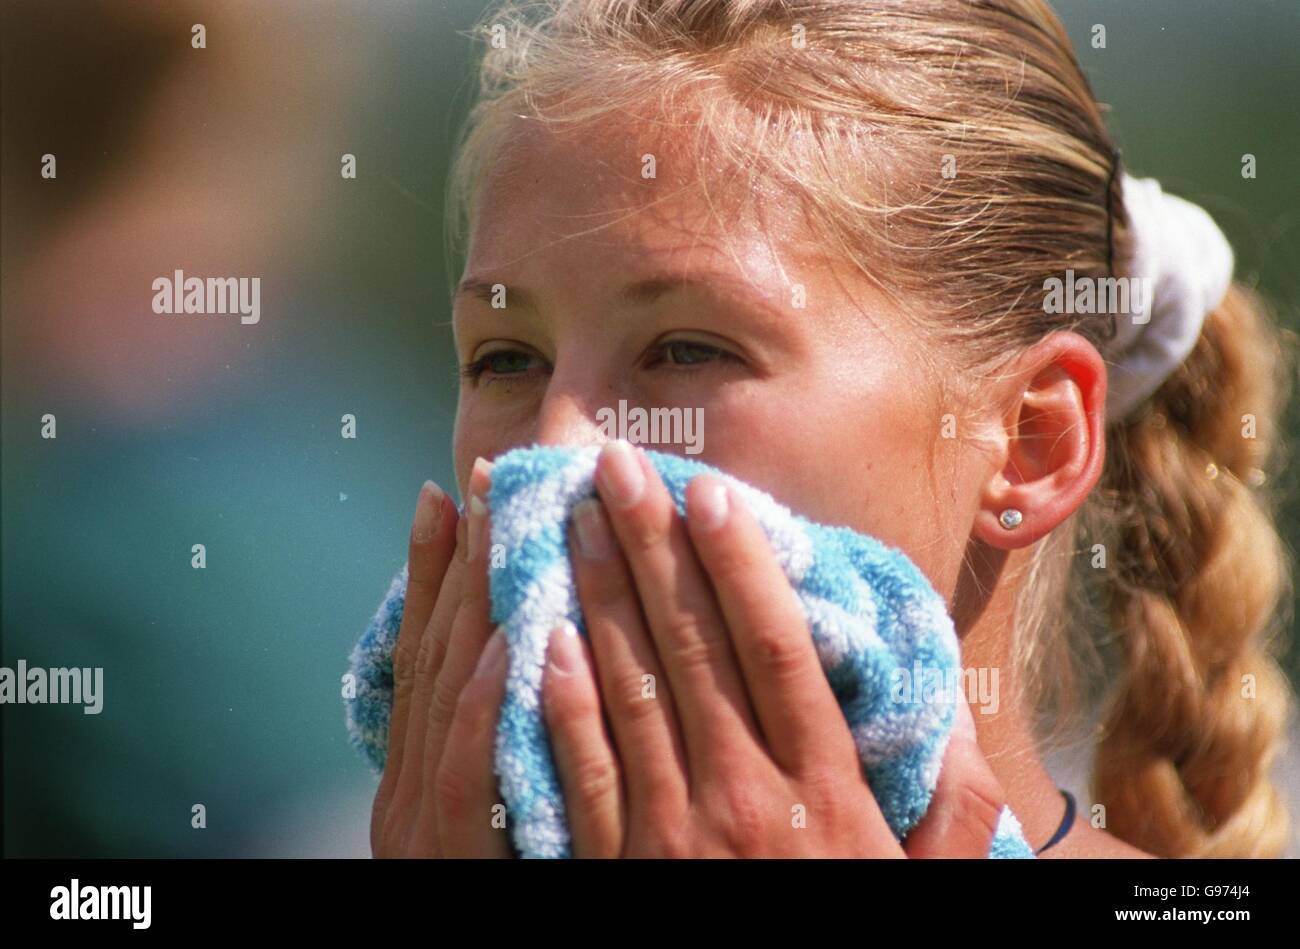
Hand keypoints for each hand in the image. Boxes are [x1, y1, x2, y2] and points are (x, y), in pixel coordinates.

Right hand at [369, 458, 513, 857]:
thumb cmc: (497, 886)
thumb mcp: (476, 817)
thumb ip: (495, 746)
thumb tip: (525, 652)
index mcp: (415, 777)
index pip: (432, 652)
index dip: (439, 569)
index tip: (457, 489)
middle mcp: (406, 793)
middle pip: (439, 657)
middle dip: (463, 562)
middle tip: (490, 476)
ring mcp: (426, 828)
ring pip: (452, 696)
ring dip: (477, 603)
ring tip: (505, 518)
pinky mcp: (460, 861)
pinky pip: (474, 774)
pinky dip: (492, 700)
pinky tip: (525, 633)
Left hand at [540, 440, 1008, 856]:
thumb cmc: (852, 939)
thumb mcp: (924, 889)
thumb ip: (950, 814)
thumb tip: (954, 734)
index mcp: (825, 792)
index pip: (775, 652)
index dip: (740, 567)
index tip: (711, 496)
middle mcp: (748, 798)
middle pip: (692, 649)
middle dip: (652, 550)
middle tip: (614, 469)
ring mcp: (675, 836)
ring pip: (631, 691)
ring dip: (598, 598)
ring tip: (571, 521)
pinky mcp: (617, 871)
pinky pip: (583, 774)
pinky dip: (559, 702)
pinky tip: (540, 638)